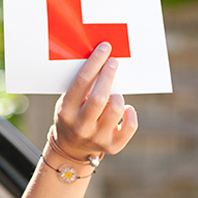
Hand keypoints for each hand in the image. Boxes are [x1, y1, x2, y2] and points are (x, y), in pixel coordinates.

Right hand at [52, 42, 137, 159]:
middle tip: (114, 62)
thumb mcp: (67, 103)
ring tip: (113, 95)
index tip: (104, 49)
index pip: (81, 82)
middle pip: (100, 97)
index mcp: (66, 112)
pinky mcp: (112, 146)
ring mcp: (97, 138)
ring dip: (118, 97)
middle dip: (109, 75)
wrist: (71, 148)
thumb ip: (81, 88)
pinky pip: (130, 126)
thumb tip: (102, 61)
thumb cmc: (72, 116)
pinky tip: (126, 109)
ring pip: (117, 109)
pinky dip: (131, 114)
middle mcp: (80, 126)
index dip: (95, 62)